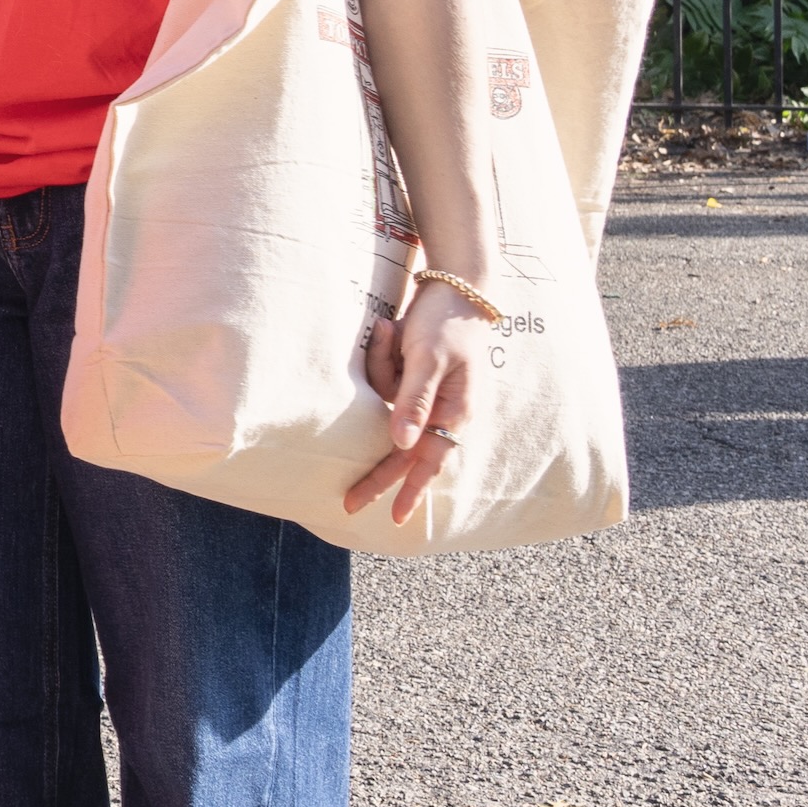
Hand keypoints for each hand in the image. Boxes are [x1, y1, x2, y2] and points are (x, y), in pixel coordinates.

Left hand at [344, 273, 495, 526]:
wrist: (456, 289)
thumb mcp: (429, 360)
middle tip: (350, 505)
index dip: (409, 489)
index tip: (394, 517)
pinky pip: (385, 382)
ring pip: (387, 404)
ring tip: (393, 330)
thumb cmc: (445, 324)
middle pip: (405, 452)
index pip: (428, 460)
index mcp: (454, 411)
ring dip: (382, 364)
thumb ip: (414, 401)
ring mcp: (427, 396)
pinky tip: (392, 329)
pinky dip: (382, 356)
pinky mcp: (414, 381)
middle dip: (378, 475)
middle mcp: (442, 410)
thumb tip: (401, 444)